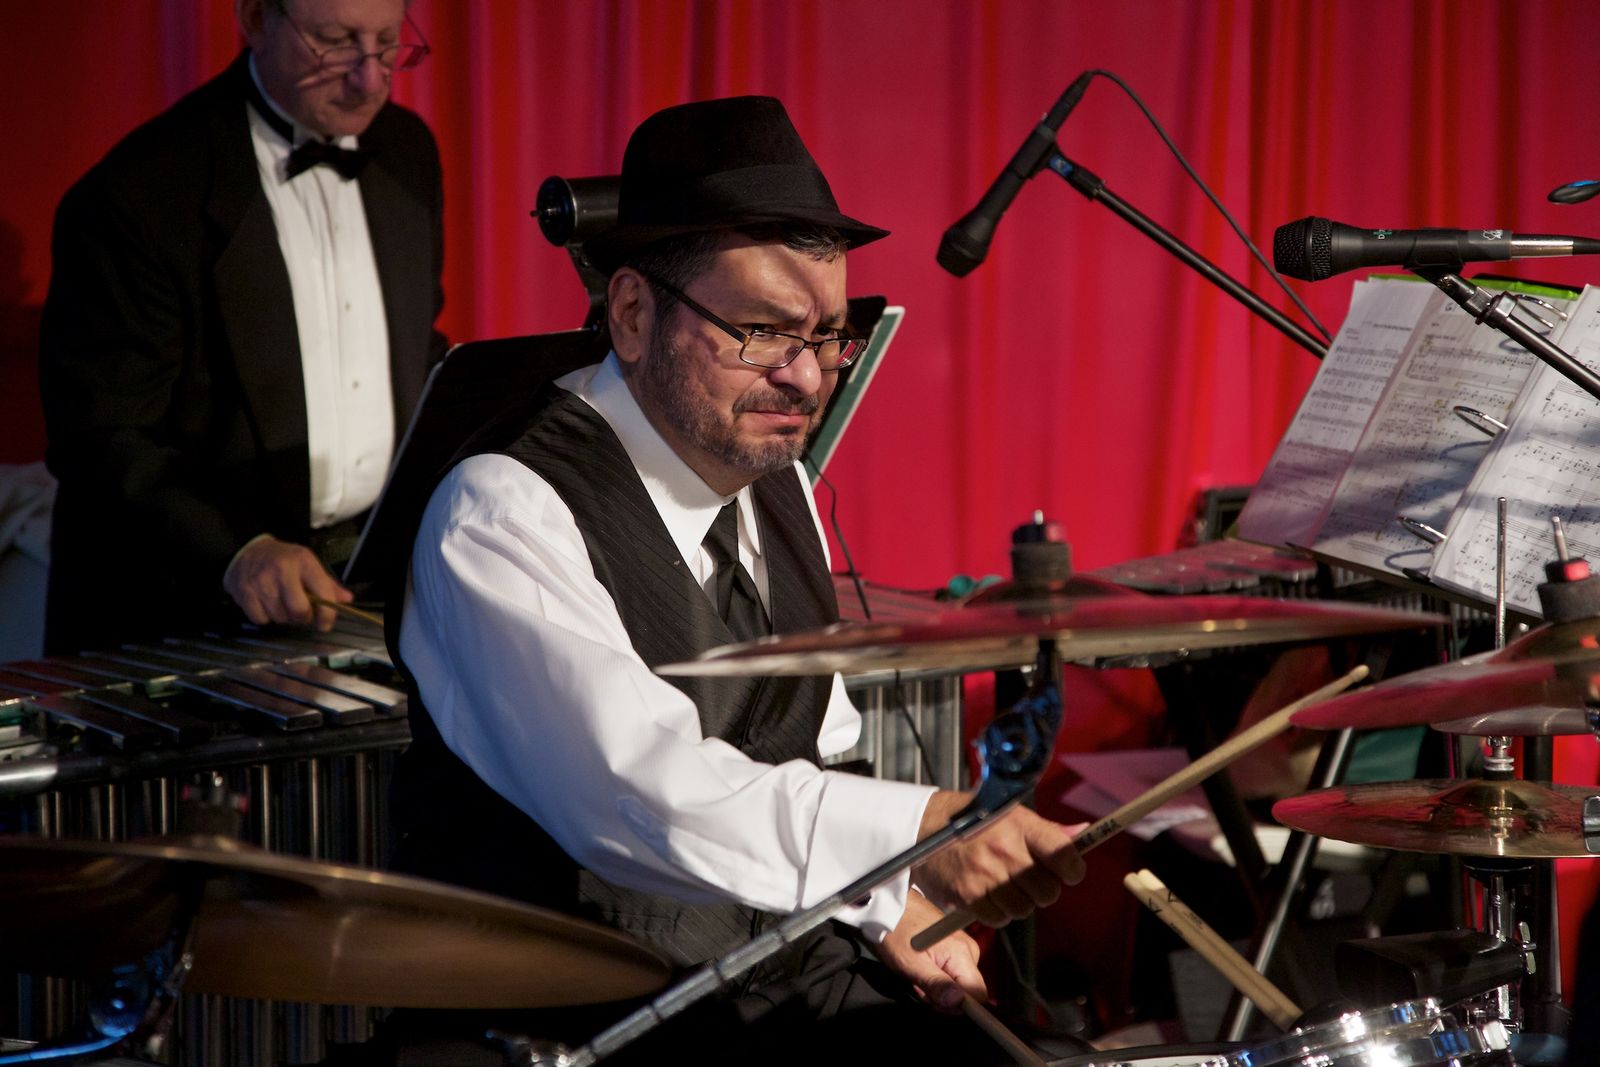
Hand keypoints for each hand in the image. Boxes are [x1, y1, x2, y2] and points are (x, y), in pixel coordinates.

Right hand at [222, 535, 350, 629]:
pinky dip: (265, 618)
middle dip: (303, 618)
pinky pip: (261, 619)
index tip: (325, 624)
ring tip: (282, 604)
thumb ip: (327, 583)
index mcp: (303, 561)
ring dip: (284, 617)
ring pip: (280, 617)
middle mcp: (282, 570)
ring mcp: (261, 581)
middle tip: (301, 613)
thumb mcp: (307, 563)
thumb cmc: (282, 559)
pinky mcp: (245, 592)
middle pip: (299, 611)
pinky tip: (266, 605)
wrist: (248, 549)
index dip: (327, 615)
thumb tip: (346, 599)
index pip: (323, 593)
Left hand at [873, 889, 984, 1011]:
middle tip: (919, 983)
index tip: (937, 1001)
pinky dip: (937, 973)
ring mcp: (962, 946)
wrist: (889, 905)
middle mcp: (968, 949)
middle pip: (967, 991)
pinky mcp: (954, 944)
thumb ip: (936, 985)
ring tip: (917, 971)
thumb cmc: (896, 930)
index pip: (978, 995)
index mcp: (962, 954)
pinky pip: (952, 970)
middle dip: (942, 995)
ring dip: (937, 985)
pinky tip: (922, 966)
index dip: (958, 1006)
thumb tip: (957, 1003)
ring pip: (958, 982)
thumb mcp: (911, 964)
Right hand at [911, 790, 1086, 926]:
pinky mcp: (968, 895)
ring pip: (1025, 909)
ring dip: (1020, 902)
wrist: (921, 827)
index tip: (1068, 870)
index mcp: (1018, 824)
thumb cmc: (970, 818)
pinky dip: (998, 911)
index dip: (1073, 869)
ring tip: (1005, 883)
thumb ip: (1047, 829)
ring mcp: (985, 874)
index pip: (1064, 854)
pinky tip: (988, 892)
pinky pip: (1000, 919)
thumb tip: (1084, 833)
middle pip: (1048, 891)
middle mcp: (1004, 849)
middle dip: (1044, 888)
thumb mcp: (1009, 813)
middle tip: (1030, 877)